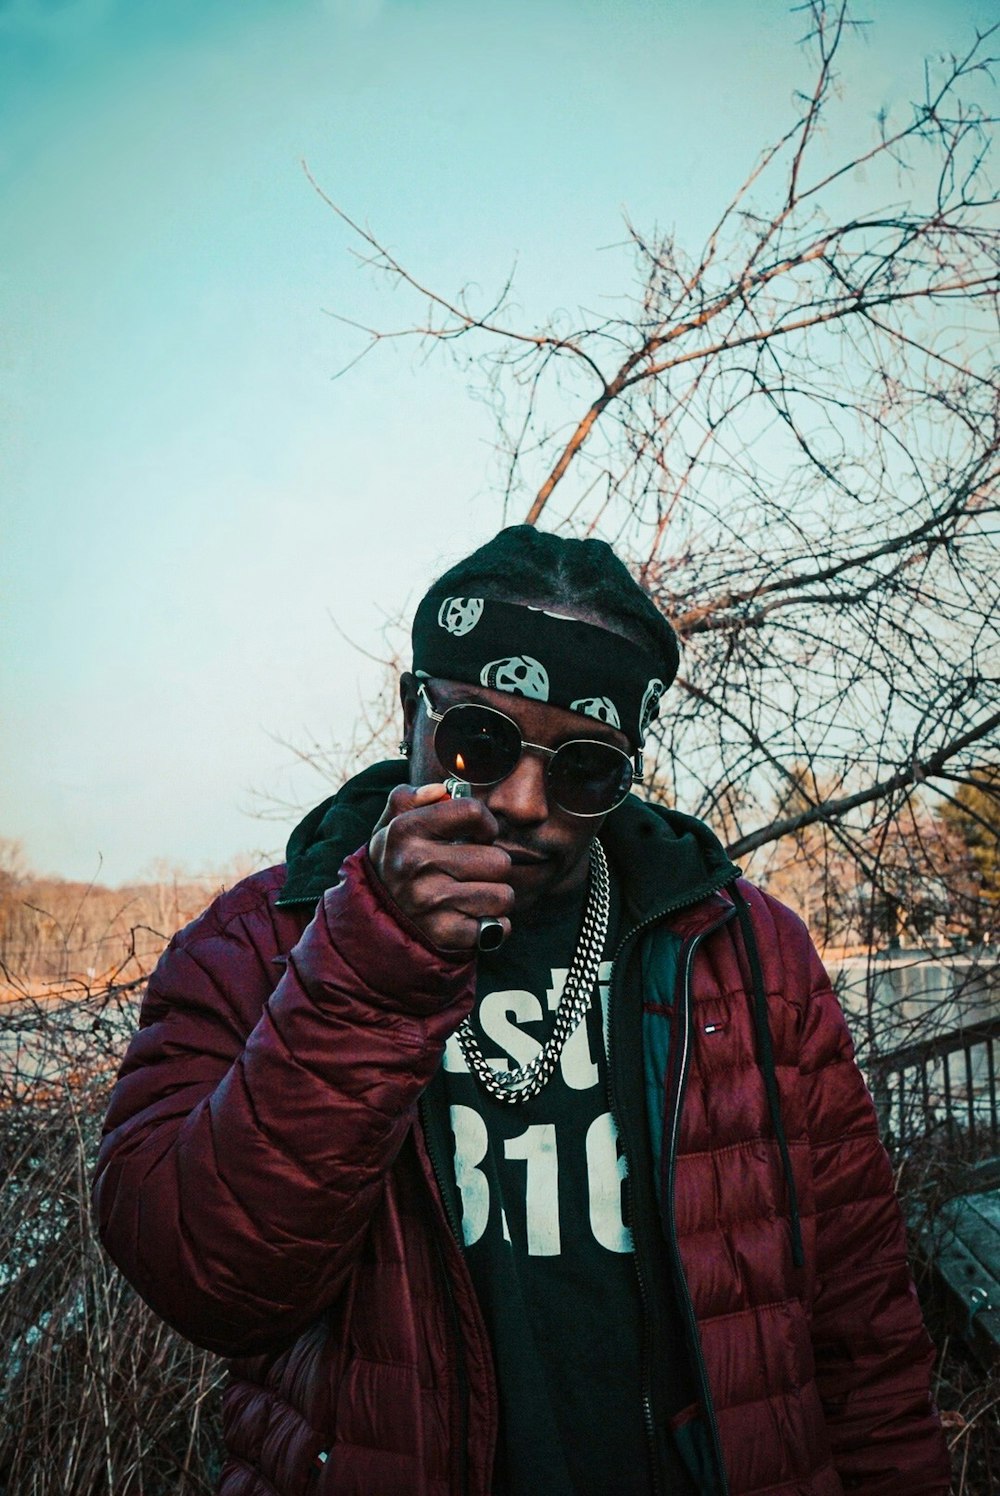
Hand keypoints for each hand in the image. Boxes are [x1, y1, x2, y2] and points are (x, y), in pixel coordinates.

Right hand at [368, 783, 513, 952]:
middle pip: (499, 860)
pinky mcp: (445, 934)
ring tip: (471, 896)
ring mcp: (431, 902)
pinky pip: (499, 926)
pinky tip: (471, 919)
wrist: (373, 921)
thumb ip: (409, 798)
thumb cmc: (394, 865)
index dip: (485, 824)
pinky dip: (492, 925)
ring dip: (494, 897)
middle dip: (491, 867)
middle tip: (471, 873)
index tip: (478, 836)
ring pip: (504, 895)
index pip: (472, 812)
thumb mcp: (389, 826)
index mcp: (406, 830)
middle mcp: (417, 864)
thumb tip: (441, 790)